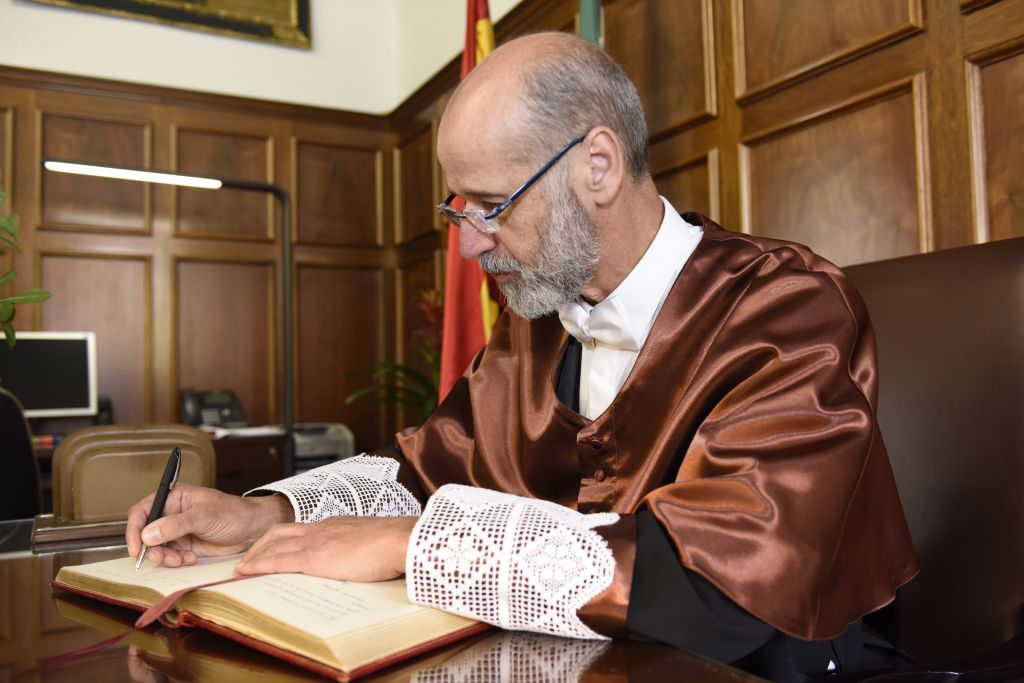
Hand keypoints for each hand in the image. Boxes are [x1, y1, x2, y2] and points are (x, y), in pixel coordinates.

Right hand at [126, 484, 293, 566]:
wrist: (254, 529)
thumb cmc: (233, 513)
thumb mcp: (204, 516)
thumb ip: (175, 525)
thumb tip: (147, 534)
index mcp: (174, 498)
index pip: (142, 511)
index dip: (134, 529)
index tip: (136, 547)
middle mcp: (172, 513)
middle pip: (146, 533)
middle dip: (151, 548)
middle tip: (163, 558)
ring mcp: (178, 531)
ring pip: (156, 548)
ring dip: (165, 557)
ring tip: (182, 559)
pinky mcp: (185, 545)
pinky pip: (170, 556)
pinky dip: (176, 561)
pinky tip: (192, 558)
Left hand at [235, 516, 417, 581]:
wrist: (400, 540)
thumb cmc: (395, 544)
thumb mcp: (374, 543)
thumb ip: (362, 549)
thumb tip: (363, 563)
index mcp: (337, 525)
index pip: (302, 529)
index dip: (283, 538)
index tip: (273, 548)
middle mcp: (322, 528)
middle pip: (280, 531)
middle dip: (260, 544)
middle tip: (248, 558)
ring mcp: (316, 541)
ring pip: (273, 544)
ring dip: (253, 555)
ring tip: (240, 568)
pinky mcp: (313, 558)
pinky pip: (277, 561)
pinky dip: (257, 565)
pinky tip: (244, 572)